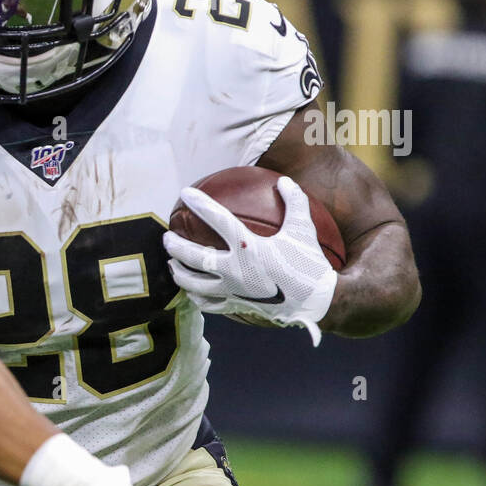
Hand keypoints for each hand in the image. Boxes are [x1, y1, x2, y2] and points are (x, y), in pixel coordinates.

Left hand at [163, 176, 337, 345]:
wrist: (318, 302)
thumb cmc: (311, 263)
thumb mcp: (304, 229)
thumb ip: (294, 201)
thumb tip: (284, 180)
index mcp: (249, 247)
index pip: (217, 220)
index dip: (200, 204)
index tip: (185, 193)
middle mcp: (235, 269)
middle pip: (194, 256)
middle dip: (175, 245)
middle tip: (167, 236)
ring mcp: (232, 290)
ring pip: (194, 283)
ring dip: (178, 272)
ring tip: (171, 264)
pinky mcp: (235, 305)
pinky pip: (207, 303)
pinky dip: (195, 296)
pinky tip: (191, 290)